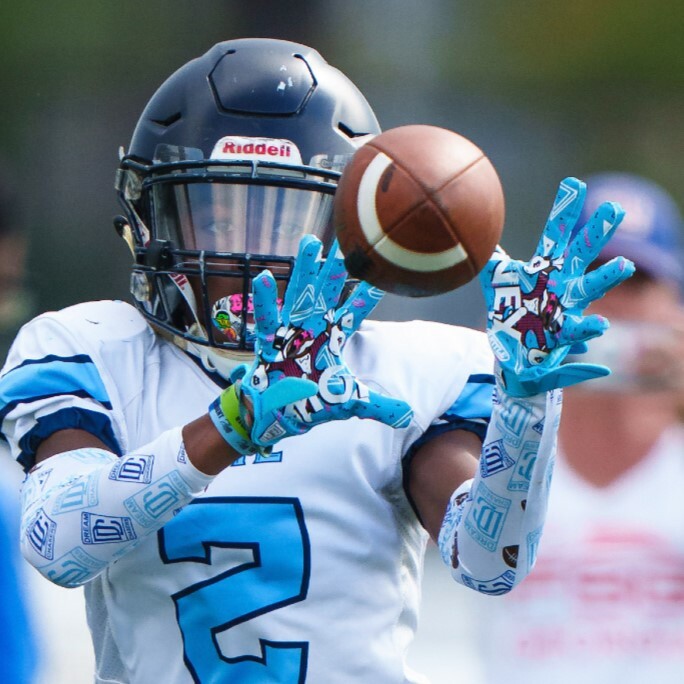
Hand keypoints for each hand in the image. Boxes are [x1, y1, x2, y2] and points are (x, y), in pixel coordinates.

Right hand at [211, 236, 412, 453]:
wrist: (277, 416)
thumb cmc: (310, 402)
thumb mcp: (349, 403)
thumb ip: (378, 405)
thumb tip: (408, 416)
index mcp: (332, 338)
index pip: (353, 312)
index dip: (366, 295)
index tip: (379, 273)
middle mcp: (312, 328)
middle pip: (326, 292)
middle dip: (335, 268)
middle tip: (345, 240)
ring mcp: (289, 332)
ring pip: (298, 295)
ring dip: (304, 270)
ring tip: (309, 241)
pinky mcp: (269, 343)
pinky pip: (266, 319)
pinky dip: (265, 301)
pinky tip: (264, 276)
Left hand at [479, 176, 634, 396]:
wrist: (513, 352)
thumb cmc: (510, 312)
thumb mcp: (497, 281)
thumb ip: (492, 258)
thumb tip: (479, 234)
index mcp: (546, 269)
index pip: (556, 234)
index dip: (563, 212)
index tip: (573, 184)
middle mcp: (562, 284)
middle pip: (580, 254)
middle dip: (596, 233)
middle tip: (616, 208)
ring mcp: (566, 309)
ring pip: (588, 290)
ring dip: (606, 278)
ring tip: (624, 265)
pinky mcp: (562, 336)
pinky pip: (578, 333)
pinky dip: (590, 330)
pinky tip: (600, 324)